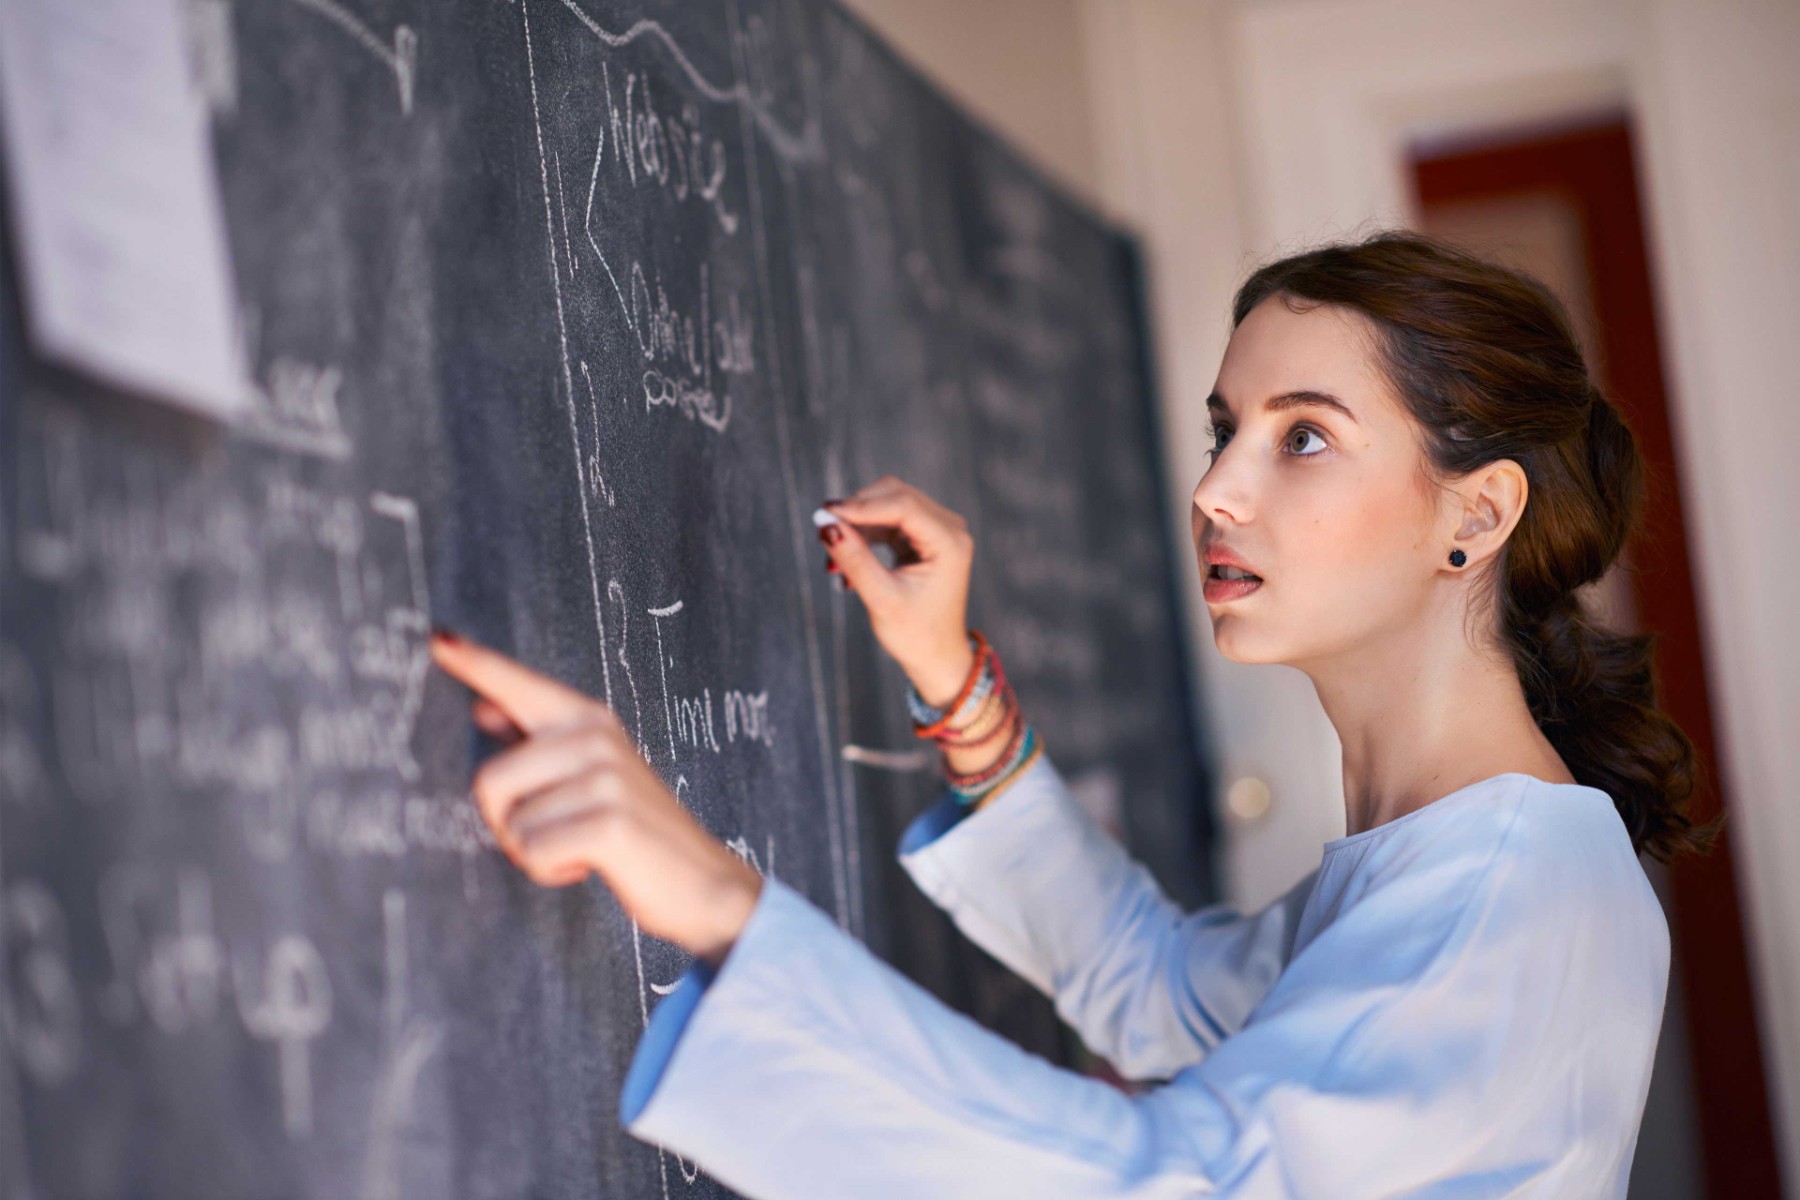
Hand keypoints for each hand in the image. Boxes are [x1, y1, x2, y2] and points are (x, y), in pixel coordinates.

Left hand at [428, 629, 762, 968]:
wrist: (703, 882)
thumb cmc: (635, 830)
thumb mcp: (588, 775)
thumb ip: (536, 742)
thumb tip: (482, 706)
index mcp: (587, 719)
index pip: (518, 684)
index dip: (475, 663)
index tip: (436, 639)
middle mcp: (595, 737)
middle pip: (489, 779)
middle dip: (504, 824)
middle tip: (551, 836)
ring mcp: (605, 777)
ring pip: (510, 823)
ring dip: (531, 853)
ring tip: (576, 850)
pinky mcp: (609, 822)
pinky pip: (534, 852)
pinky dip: (549, 872)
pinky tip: (586, 866)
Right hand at [820, 476, 976, 704]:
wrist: (937, 656)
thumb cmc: (916, 634)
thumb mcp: (882, 599)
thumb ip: (855, 560)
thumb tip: (825, 525)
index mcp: (950, 542)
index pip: (903, 505)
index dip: (862, 505)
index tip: (825, 514)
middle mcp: (949, 528)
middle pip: (896, 496)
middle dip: (857, 512)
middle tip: (823, 533)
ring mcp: (937, 530)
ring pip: (888, 504)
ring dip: (857, 526)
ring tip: (833, 563)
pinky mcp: (923, 536)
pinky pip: (887, 520)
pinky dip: (864, 535)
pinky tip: (844, 564)